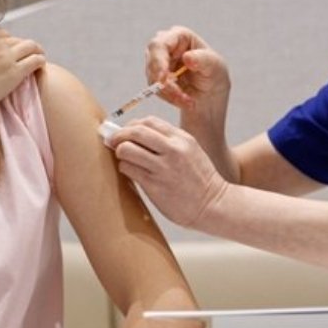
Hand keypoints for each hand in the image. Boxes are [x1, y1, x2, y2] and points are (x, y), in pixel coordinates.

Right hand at [0, 28, 45, 134]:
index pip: (3, 34)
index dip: (9, 44)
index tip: (11, 53)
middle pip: (17, 40)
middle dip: (22, 48)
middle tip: (27, 57)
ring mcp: (6, 56)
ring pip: (31, 46)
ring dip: (36, 51)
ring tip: (38, 59)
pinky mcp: (15, 71)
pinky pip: (36, 60)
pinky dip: (40, 61)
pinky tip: (40, 67)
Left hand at [107, 116, 229, 227]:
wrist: (214, 205)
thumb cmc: (200, 180)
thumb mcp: (191, 151)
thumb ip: (169, 141)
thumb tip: (137, 134)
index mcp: (182, 139)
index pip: (149, 121)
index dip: (132, 125)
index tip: (126, 132)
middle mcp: (173, 150)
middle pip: (135, 131)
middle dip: (119, 135)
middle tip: (113, 141)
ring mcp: (163, 168)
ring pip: (127, 149)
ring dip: (120, 153)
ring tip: (125, 159)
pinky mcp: (155, 185)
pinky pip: (129, 169)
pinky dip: (125, 168)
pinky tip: (131, 173)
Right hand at [145, 26, 229, 125]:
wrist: (211, 94)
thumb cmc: (215, 74)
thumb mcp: (215, 67)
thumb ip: (203, 60)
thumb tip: (187, 57)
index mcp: (180, 36)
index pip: (159, 44)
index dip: (158, 61)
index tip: (163, 79)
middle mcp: (165, 46)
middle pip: (152, 62)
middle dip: (164, 83)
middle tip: (179, 97)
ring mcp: (158, 63)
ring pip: (153, 79)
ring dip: (170, 94)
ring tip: (188, 102)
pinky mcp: (156, 78)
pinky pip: (155, 90)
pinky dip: (170, 98)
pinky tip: (184, 102)